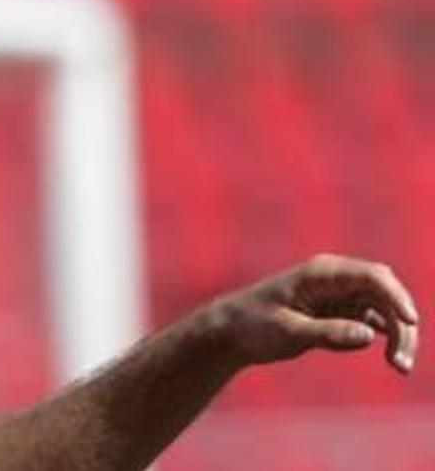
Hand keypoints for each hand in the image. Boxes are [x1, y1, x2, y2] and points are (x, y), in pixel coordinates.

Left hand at [209, 253, 419, 373]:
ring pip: (386, 309)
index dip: (396, 297)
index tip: (410, 321)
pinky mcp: (342, 313)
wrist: (231, 331)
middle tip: (401, 362)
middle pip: (386, 293)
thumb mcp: (285, 331)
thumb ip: (326, 333)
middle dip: (403, 323)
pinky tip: (394, 359)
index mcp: (321, 273)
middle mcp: (336, 280)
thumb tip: (369, 335)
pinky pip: (376, 320)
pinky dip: (388, 337)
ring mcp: (341, 295)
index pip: (371, 276)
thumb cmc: (251, 325)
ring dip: (399, 335)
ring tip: (400, 367)